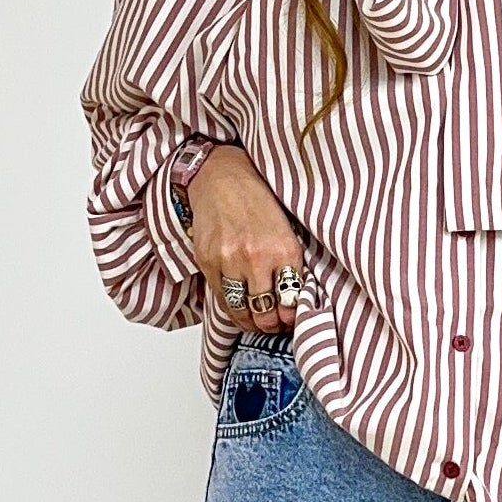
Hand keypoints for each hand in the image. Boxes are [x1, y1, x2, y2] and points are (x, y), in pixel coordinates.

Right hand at [184, 145, 304, 332]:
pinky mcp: (207, 262)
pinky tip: (239, 310)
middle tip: (275, 325)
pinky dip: (231, 309)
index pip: (291, 301)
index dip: (292, 318)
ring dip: (251, 322)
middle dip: (272, 325)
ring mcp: (229, 262)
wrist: (222, 176)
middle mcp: (256, 258)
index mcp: (284, 249)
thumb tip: (294, 297)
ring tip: (257, 322)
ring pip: (241, 311)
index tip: (292, 320)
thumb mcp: (287, 228)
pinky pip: (220, 299)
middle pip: (266, 313)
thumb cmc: (256, 198)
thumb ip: (290, 262)